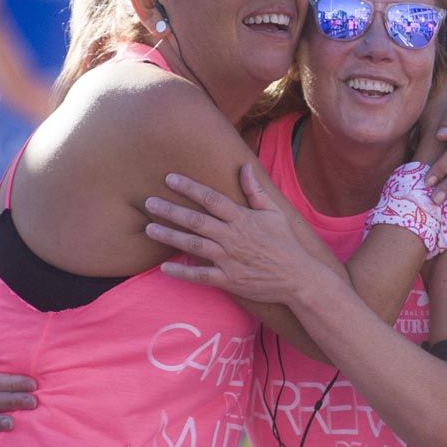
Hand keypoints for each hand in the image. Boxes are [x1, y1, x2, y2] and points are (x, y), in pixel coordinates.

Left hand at [145, 164, 323, 302]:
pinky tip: (165, 267)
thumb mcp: (275, 213)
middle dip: (170, 210)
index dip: (189, 188)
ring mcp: (229, 259)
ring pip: (193, 245)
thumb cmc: (286, 243)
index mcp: (242, 218)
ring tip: (149, 228)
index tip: (170, 179)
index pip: (211, 198)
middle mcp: (232, 237)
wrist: (298, 277)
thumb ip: (255, 191)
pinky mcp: (229, 280)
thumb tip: (244, 167)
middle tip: (148, 202)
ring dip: (170, 236)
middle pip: (196, 220)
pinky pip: (201, 275)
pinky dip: (182, 272)